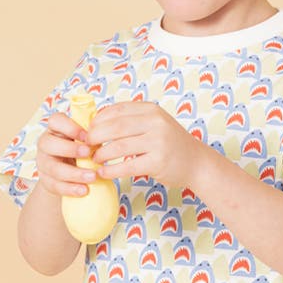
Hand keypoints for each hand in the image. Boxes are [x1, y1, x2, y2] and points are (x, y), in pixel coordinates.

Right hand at [34, 111, 96, 198]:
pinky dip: (71, 189)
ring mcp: (43, 163)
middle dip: (70, 149)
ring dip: (74, 173)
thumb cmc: (81, 149)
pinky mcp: (46, 180)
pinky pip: (55, 185)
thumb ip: (92, 136)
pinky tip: (84, 190)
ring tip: (93, 177)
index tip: (87, 135)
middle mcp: (45, 143)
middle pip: (49, 144)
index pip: (55, 120)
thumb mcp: (85, 140)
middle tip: (89, 153)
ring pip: (53, 168)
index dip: (70, 127)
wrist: (69, 172)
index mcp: (56, 129)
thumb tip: (108, 134)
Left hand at [88, 101, 205, 187]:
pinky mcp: (158, 162)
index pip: (116, 111)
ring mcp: (158, 142)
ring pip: (118, 146)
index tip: (87, 131)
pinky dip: (110, 170)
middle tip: (85, 146)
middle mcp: (155, 122)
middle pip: (114, 127)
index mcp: (151, 110)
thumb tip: (96, 122)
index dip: (97, 121)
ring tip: (94, 160)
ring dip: (100, 154)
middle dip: (94, 137)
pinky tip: (103, 172)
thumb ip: (131, 120)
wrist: (197, 163)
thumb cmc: (170, 144)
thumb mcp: (154, 124)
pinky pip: (126, 166)